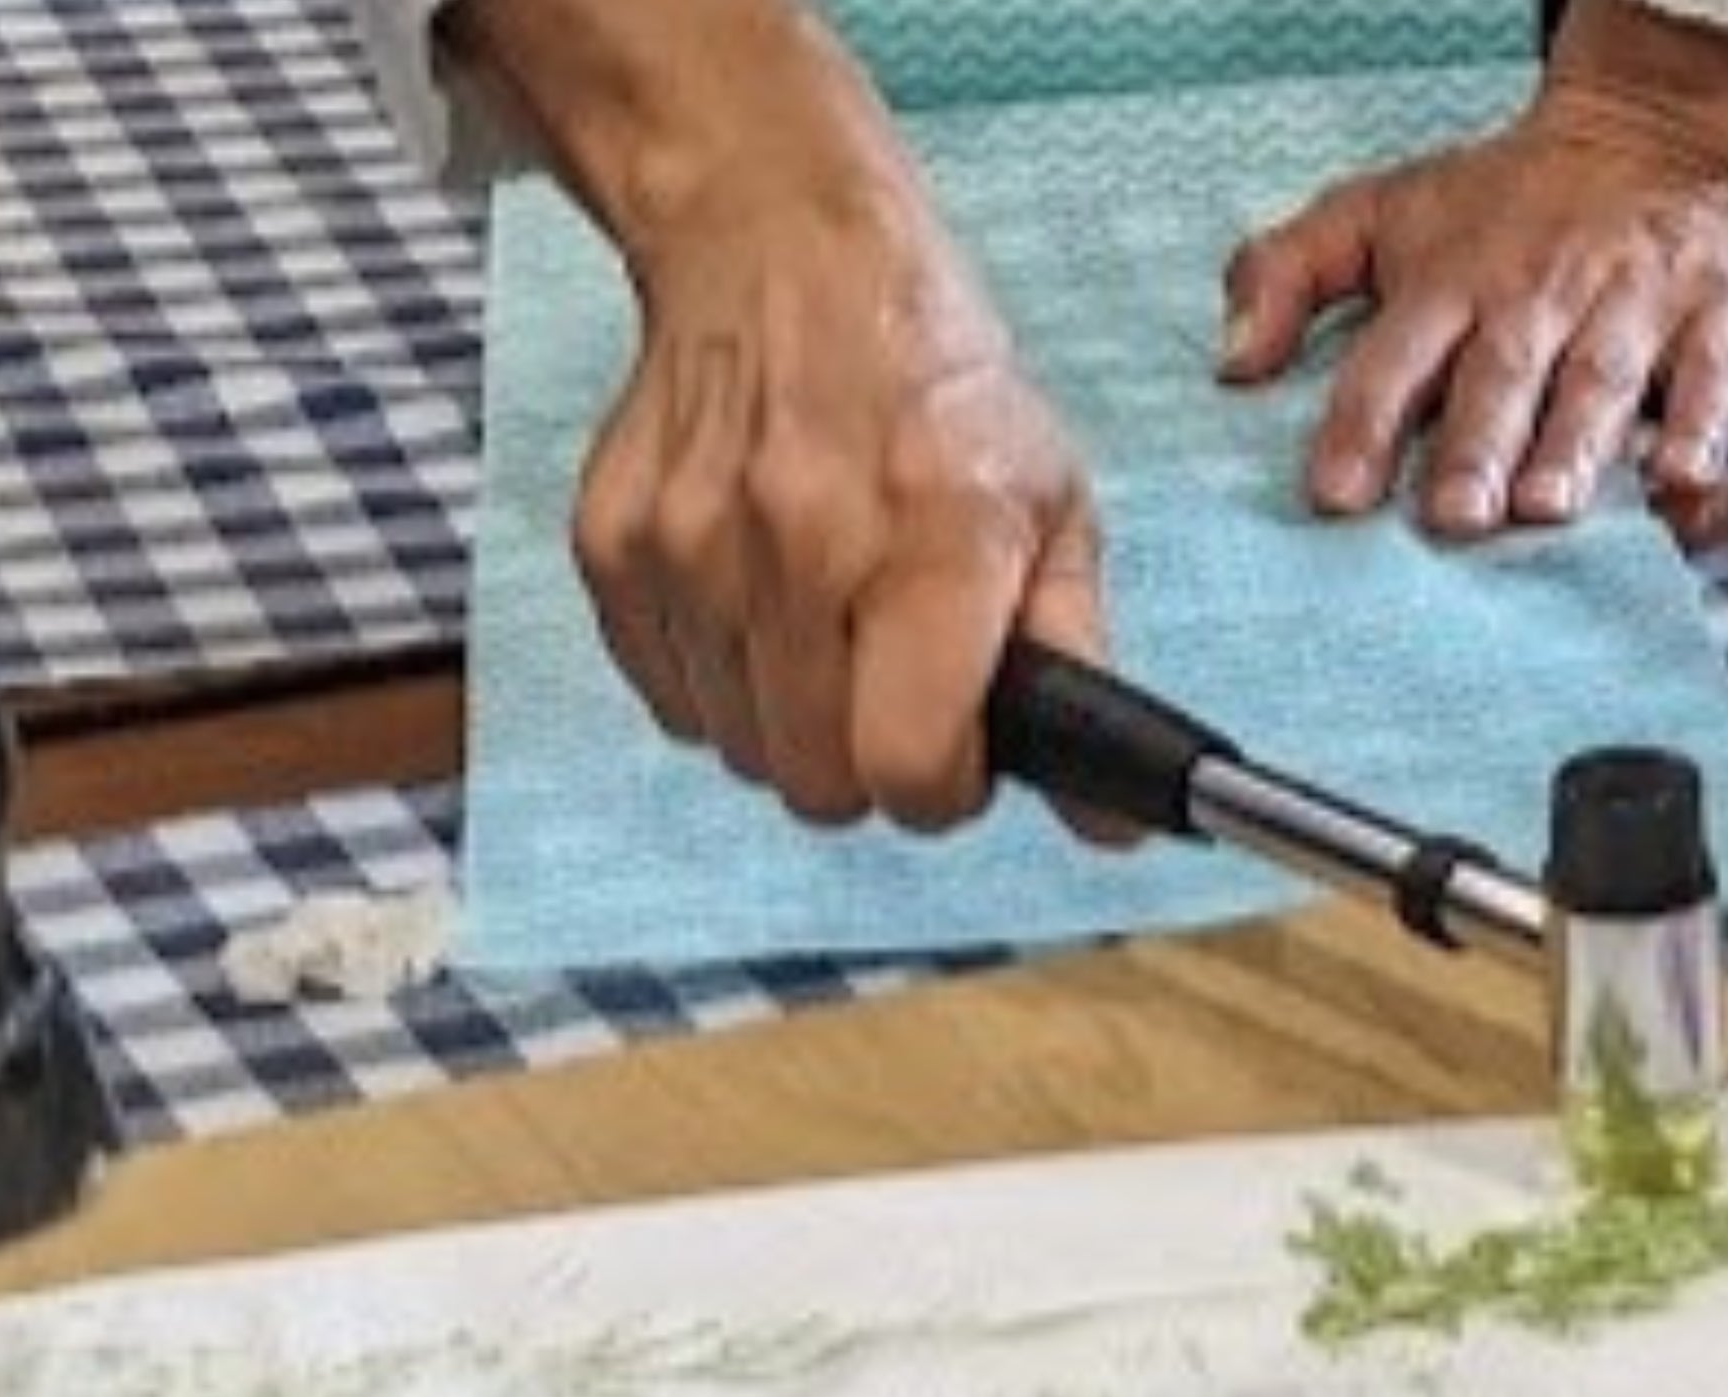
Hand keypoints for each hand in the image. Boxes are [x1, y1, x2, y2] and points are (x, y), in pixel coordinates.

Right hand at [576, 196, 1118, 833]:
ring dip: (787, 721)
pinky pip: (667, 699)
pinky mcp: (616, 545)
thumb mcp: (1049, 503)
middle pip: (817, 782)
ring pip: (737, 749)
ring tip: (824, 624)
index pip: (907, 767)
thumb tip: (1112, 817)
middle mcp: (804, 544)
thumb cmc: (931, 383)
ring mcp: (694, 545)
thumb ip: (1076, 662)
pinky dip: (716, 681)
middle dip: (864, 763)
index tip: (952, 753)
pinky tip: (757, 603)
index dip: (938, 787)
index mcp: (933, 542)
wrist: (781, 248)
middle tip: (889, 688)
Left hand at [1218, 4, 1727, 530]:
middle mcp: (1538, 290)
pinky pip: (1714, 373)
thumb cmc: (1499, 201)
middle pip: (1503, 373)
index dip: (1364, 422)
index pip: (1396, 354)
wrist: (1652, 129)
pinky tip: (1682, 480)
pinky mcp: (1719, 311)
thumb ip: (1286, 274)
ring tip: (1546, 509)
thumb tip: (1229, 365)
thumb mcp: (1377, 211)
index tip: (1337, 494)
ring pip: (1600, 376)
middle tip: (1455, 518)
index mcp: (1450, 278)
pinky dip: (1703, 425)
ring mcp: (1633, 299)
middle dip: (1476, 444)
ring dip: (1574, 443)